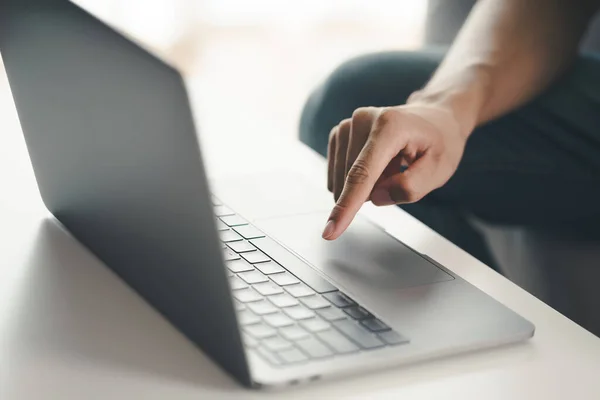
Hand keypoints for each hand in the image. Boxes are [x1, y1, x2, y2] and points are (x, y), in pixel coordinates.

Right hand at [322, 102, 467, 239]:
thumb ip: (410, 187)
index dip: (346, 206)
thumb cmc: (439, 142)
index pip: (362, 174)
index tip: (330, 231)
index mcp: (390, 126)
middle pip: (352, 180)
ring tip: (392, 166)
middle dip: (374, 190)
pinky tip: (378, 165)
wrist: (434, 118)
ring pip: (343, 178)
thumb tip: (375, 197)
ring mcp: (348, 124)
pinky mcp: (340, 133)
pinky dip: (359, 178)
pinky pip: (339, 172)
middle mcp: (364, 120)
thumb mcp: (440, 170)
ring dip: (367, 184)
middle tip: (401, 172)